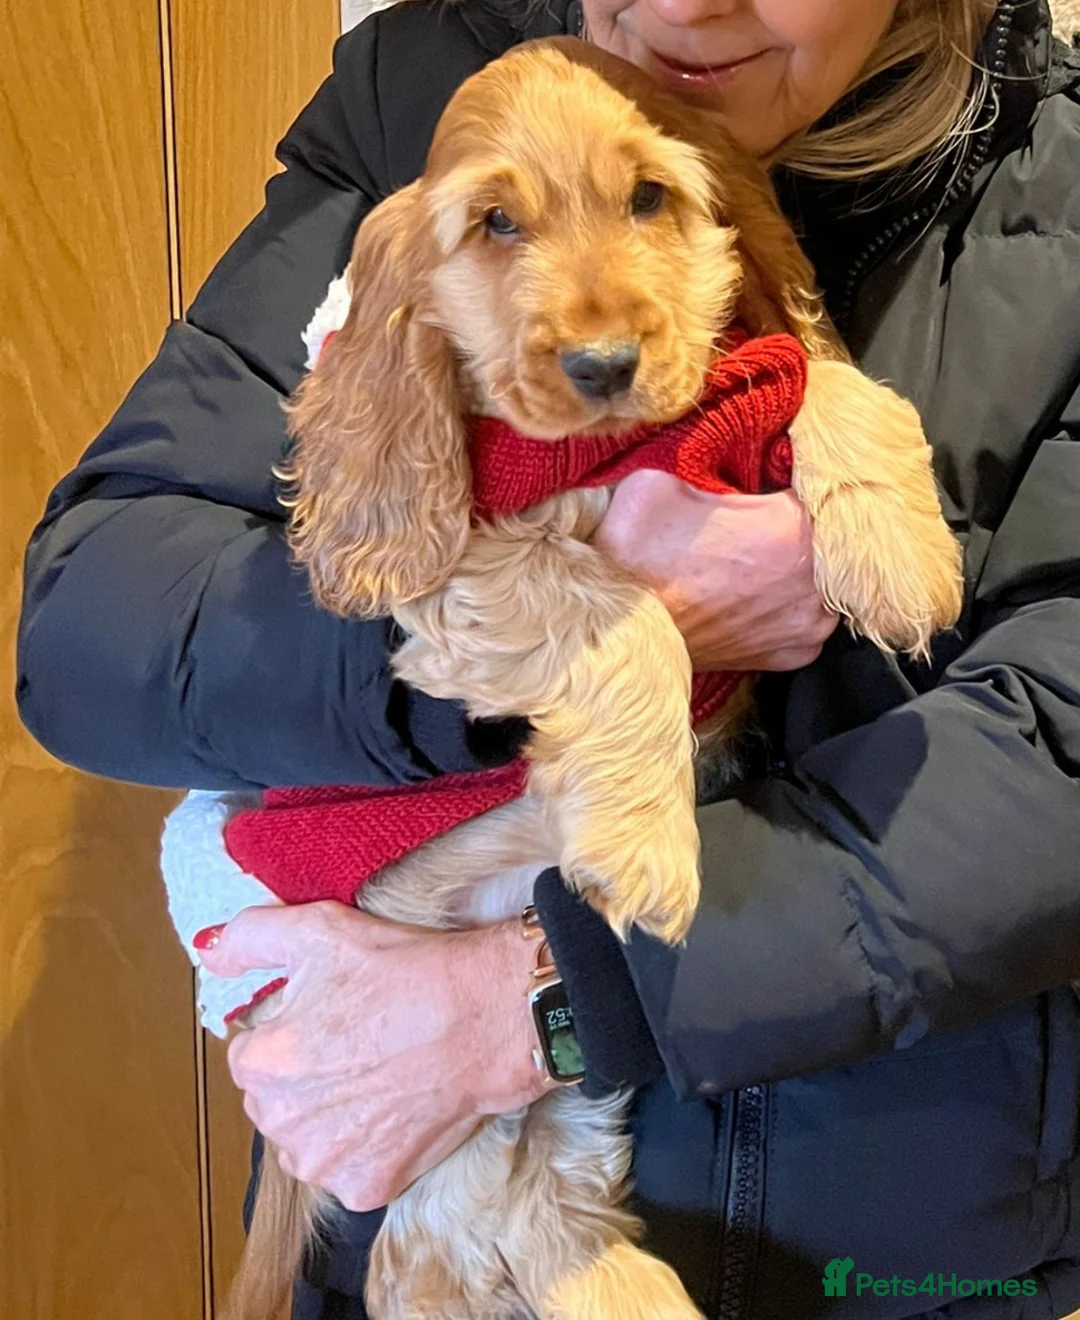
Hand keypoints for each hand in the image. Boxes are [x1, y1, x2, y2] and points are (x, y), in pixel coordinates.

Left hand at [198, 902, 547, 1211]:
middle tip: (361, 1038)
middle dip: (307, 1074)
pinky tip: (398, 1104)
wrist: (486, 1016)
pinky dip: (370, 1143)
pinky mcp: (368, 1187)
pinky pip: (351, 1166)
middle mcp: (281, 1124)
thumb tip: (208, 952)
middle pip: (278, 1099)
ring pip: (310, 1138)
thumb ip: (248, 938)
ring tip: (382, 1070)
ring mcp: (326, 1162)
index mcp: (261, 1064)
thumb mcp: (319, 929)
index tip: (335, 1012)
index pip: (253, 1053)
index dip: (294, 1027)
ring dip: (332, 1114)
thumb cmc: (405, 971)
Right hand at [593, 472, 837, 670]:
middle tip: (771, 510)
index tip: (781, 470)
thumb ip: (706, 451)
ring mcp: (809, 625)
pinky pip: (810, 615)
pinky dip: (793, 599)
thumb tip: (721, 437)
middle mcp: (814, 582)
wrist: (615, 637)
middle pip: (835, 533)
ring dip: (804, 562)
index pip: (828, 484)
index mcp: (792, 529)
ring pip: (828, 575)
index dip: (805, 473)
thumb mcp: (659, 478)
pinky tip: (760, 588)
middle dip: (807, 520)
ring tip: (765, 553)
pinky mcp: (794, 654)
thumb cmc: (634, 562)